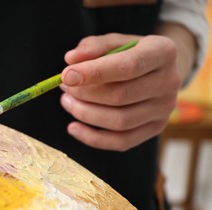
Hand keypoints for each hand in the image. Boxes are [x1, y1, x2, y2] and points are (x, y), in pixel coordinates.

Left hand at [60, 33, 180, 150]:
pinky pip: (121, 142)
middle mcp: (169, 82)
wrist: (158, 70)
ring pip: (119, 121)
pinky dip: (93, 138)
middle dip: (84, 93)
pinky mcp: (155, 128)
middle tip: (64, 87)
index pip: (128, 66)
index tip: (66, 76)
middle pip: (120, 96)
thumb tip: (71, 60)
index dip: (94, 73)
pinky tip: (73, 128)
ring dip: (85, 114)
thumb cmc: (130, 52)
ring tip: (67, 101)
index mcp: (162, 52)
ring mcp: (164, 109)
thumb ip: (92, 47)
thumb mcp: (113, 41)